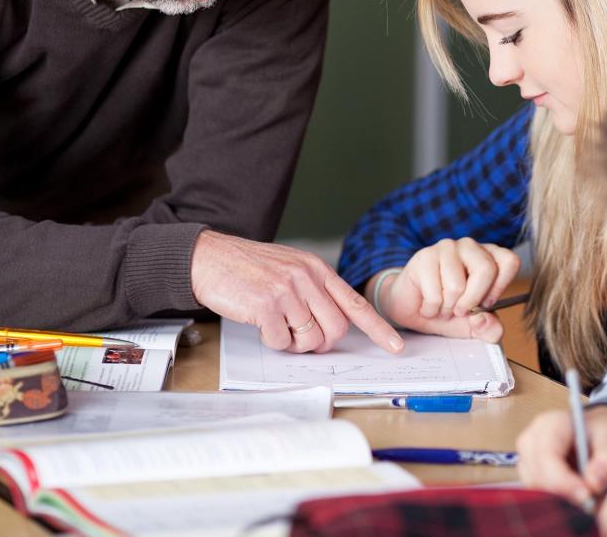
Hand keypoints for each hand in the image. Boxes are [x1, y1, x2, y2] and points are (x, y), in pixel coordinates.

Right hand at [190, 230, 402, 354]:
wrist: (209, 257)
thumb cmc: (248, 267)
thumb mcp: (290, 268)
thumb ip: (314, 290)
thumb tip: (332, 326)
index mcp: (317, 269)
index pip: (356, 304)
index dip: (379, 329)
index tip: (397, 347)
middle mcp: (307, 278)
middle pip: (337, 329)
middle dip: (322, 342)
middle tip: (301, 337)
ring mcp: (288, 291)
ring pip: (311, 339)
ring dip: (295, 344)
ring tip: (278, 327)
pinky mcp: (266, 305)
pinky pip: (283, 343)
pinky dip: (273, 343)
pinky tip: (261, 325)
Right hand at [368, 238, 520, 341]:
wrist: (412, 309)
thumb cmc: (447, 310)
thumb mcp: (474, 326)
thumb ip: (490, 329)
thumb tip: (483, 320)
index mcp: (489, 257)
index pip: (509, 262)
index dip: (499, 287)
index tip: (485, 304)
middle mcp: (470, 247)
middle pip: (486, 270)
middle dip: (471, 301)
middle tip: (459, 310)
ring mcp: (447, 248)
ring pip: (457, 285)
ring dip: (447, 308)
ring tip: (441, 307)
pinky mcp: (425, 256)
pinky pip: (435, 292)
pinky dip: (431, 308)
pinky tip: (428, 305)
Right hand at [517, 405, 606, 506]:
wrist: (597, 434)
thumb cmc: (603, 433)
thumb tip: (593, 484)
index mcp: (550, 423)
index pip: (546, 456)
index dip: (563, 481)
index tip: (586, 497)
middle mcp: (531, 439)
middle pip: (536, 475)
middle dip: (562, 492)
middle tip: (590, 501)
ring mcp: (526, 457)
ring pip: (534, 488)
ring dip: (558, 496)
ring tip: (584, 492)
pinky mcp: (528, 474)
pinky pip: (535, 494)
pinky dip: (554, 498)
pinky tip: (574, 493)